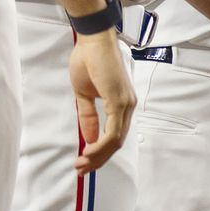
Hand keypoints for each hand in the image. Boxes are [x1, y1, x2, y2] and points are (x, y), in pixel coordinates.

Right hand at [68, 31, 135, 174]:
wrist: (92, 40)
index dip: (100, 152)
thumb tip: (88, 139)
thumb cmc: (88, 61)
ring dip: (98, 156)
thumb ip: (88, 116)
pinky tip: (88, 151)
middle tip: (81, 170)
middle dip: (98, 159)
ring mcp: (126, 103)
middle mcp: (128, 105)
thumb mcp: (84, 94)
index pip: (115, 136)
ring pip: (116, 140)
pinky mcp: (119, 100)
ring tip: (81, 165)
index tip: (83, 162)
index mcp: (122, 104)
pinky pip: (113, 130)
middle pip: (117, 142)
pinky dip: (101, 145)